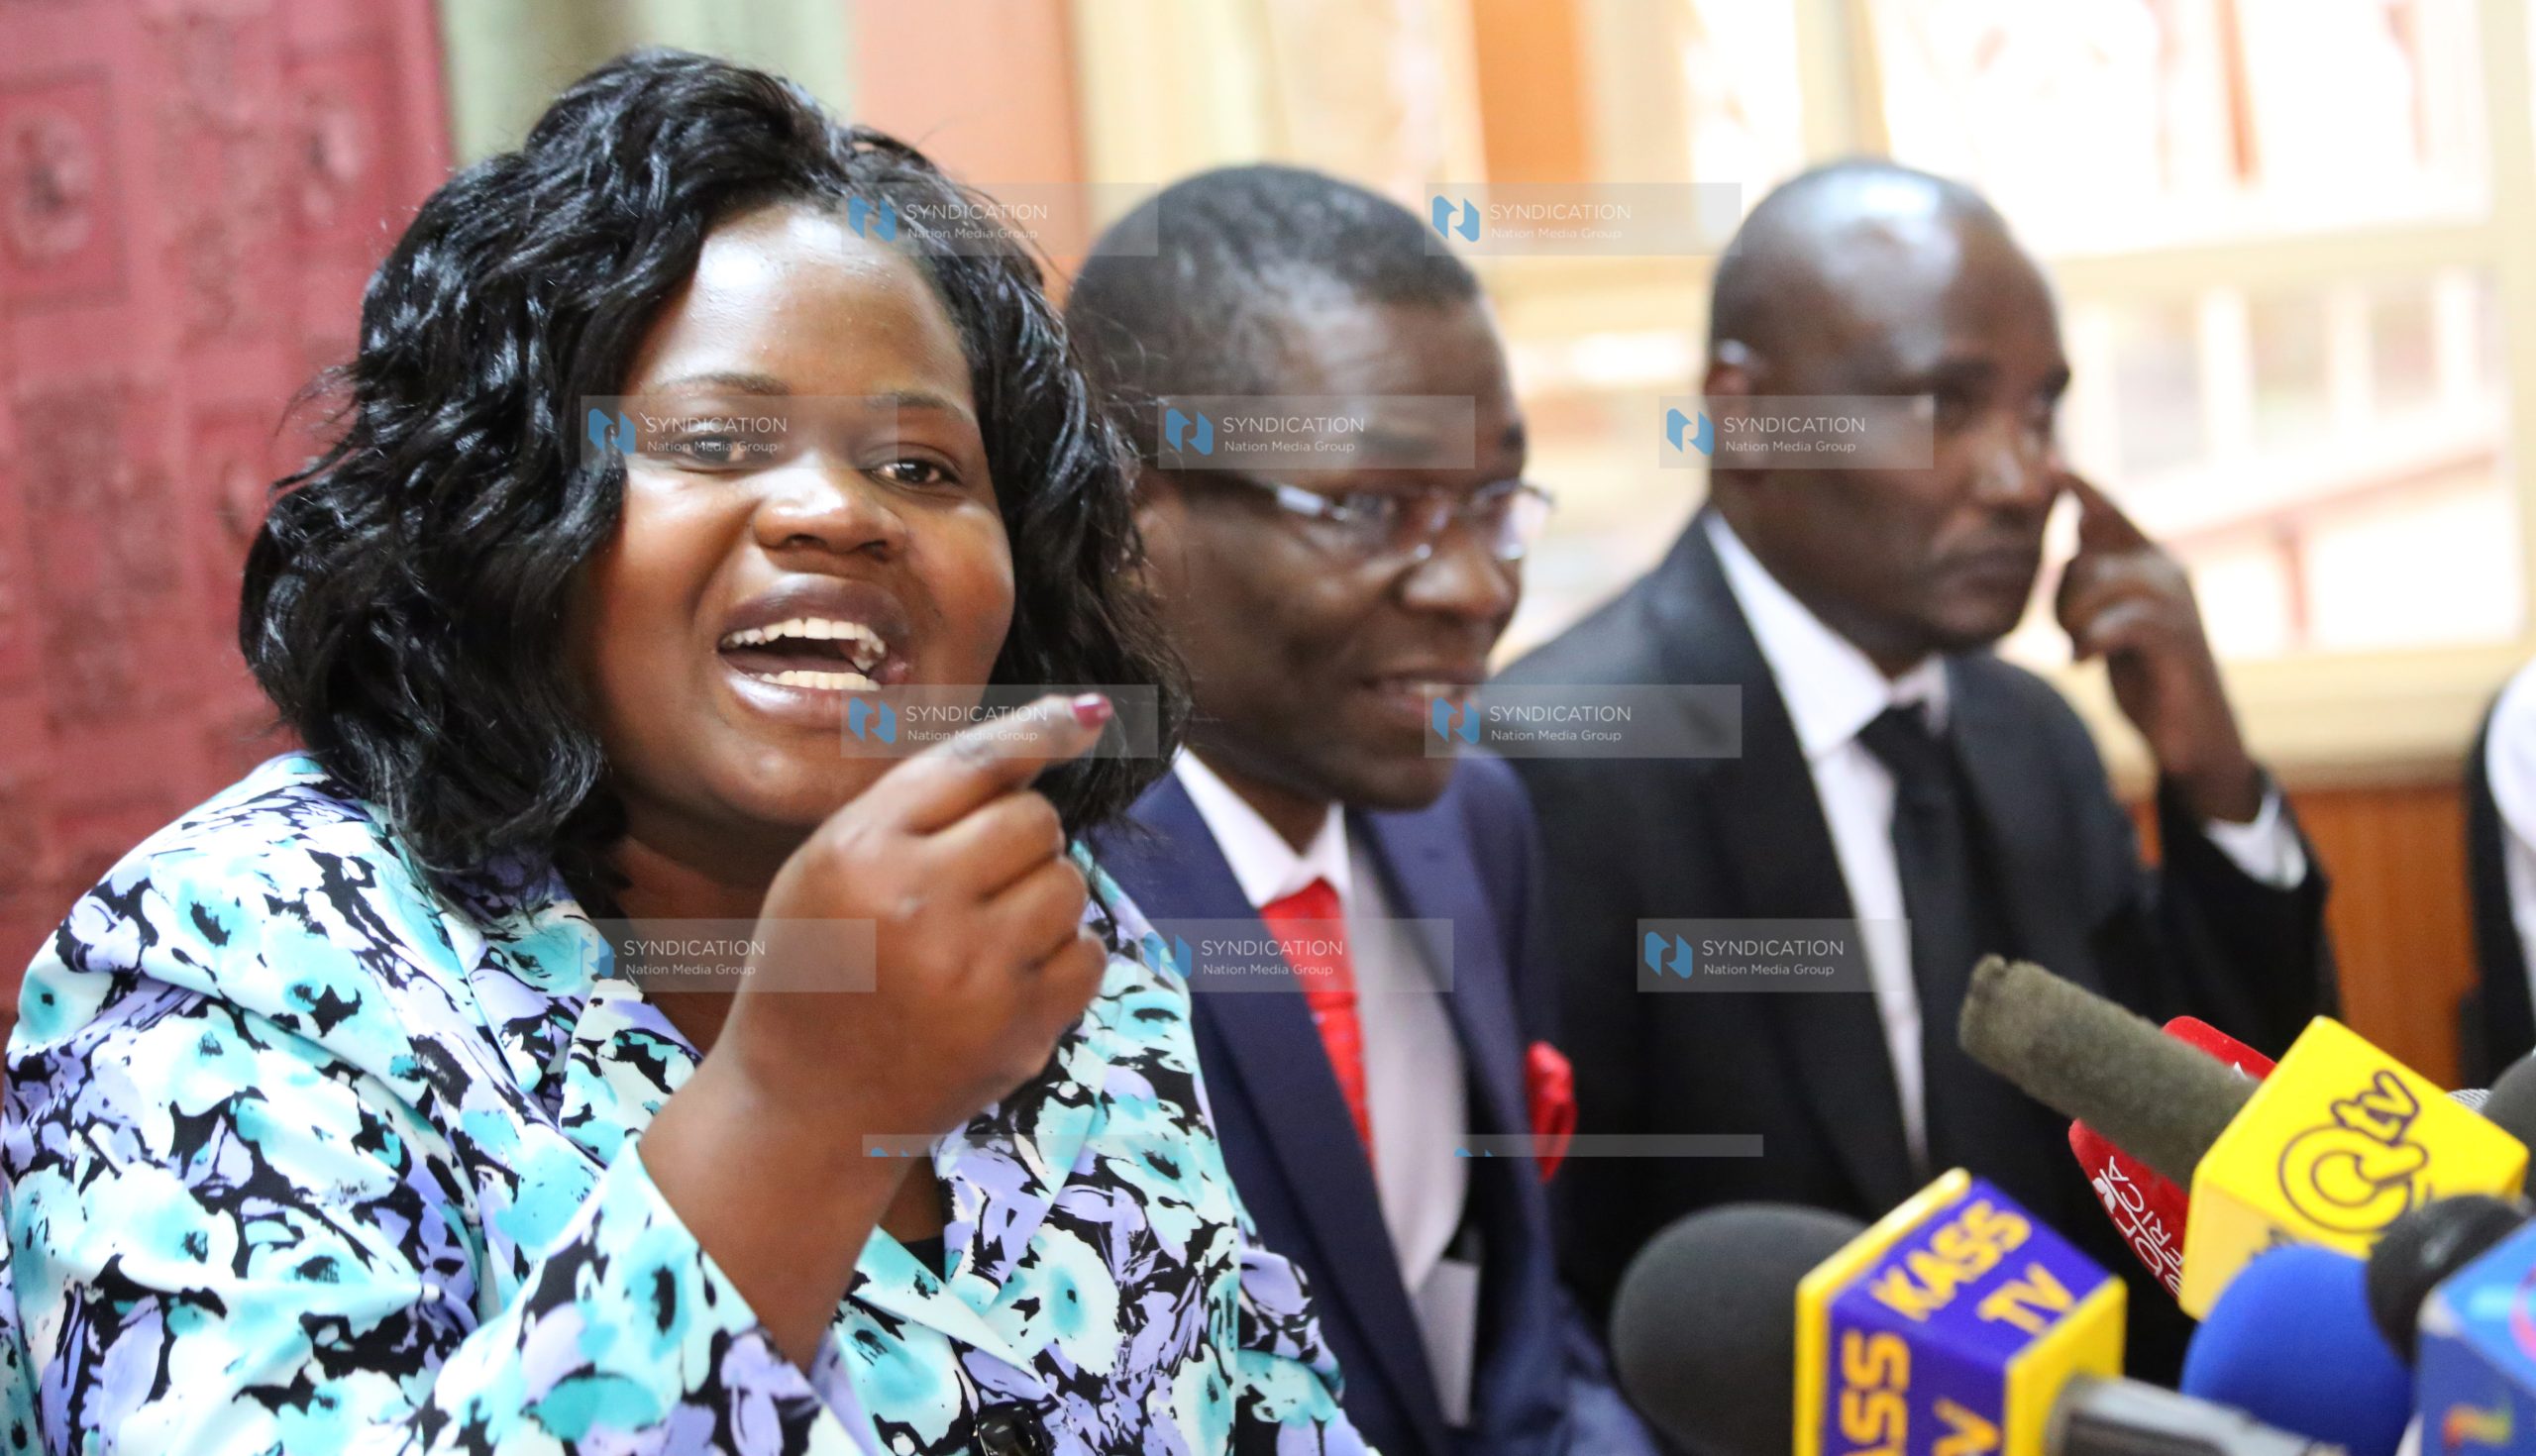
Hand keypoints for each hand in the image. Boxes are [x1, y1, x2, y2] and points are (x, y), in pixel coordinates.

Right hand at [719, 691, 1115, 1142]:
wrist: (804, 1107)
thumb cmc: (822, 965)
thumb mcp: (833, 863)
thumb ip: (929, 795)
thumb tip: (1078, 717)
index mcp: (860, 851)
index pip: (976, 761)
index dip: (1041, 732)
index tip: (1087, 715)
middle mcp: (919, 903)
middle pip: (1035, 820)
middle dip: (1018, 839)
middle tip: (973, 880)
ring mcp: (976, 971)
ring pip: (1069, 883)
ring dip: (1040, 898)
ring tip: (980, 936)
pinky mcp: (1020, 1029)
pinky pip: (1088, 953)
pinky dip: (1060, 959)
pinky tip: (1004, 981)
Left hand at [2052, 473, 2261, 822]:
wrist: (2189, 732)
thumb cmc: (2144, 673)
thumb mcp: (2113, 618)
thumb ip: (2100, 575)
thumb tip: (2079, 525)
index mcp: (2150, 561)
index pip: (2108, 513)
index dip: (2080, 487)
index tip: (2051, 462)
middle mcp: (2166, 570)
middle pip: (2084, 558)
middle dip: (2061, 598)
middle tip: (2074, 636)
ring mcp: (2175, 601)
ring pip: (2096, 585)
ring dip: (2075, 624)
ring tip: (2083, 651)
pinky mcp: (2175, 636)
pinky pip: (2114, 622)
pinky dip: (2090, 642)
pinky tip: (2085, 662)